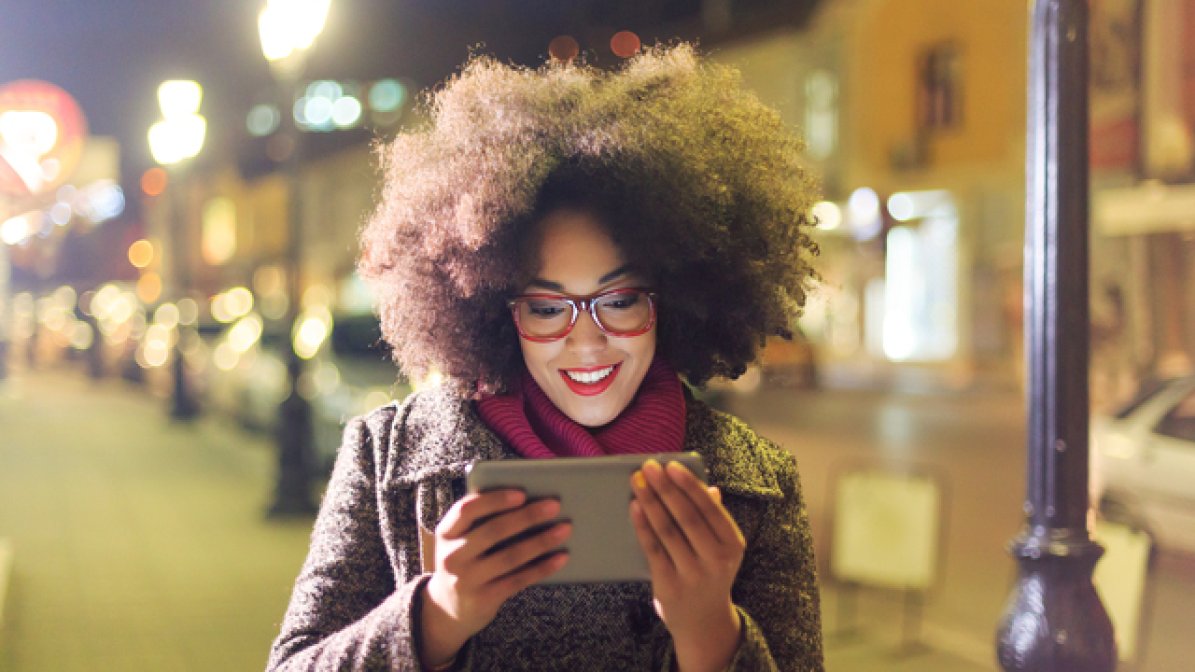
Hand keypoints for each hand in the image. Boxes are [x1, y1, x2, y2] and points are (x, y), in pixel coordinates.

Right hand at [419, 490, 570, 665]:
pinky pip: (518, 580)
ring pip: (510, 557)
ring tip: (564, 529)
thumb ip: (483, 521)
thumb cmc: (466, 560)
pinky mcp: (483, 600)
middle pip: (493, 531)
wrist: (449, 608)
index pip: (467, 510)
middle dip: (527, 517)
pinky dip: (542, 567)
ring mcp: (465, 581)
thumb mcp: (462, 540)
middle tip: (554, 506)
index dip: (494, 500)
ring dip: (541, 541)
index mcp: (446, 532)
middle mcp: (451, 556)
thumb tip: (531, 501)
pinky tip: (560, 557)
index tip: (522, 493)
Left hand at [630, 459, 744, 671]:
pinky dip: (643, 526)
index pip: (709, 508)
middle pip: (687, 517)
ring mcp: (693, 574)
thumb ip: (715, 518)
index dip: (689, 485)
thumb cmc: (710, 573)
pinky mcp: (670, 585)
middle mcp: (716, 560)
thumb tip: (708, 487)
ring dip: (651, 502)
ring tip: (637, 481)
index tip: (671, 465)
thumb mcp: (722, 548)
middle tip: (648, 467)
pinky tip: (634, 507)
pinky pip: (653, 549)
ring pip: (668, 531)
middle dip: (666, 489)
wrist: (704, 621)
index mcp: (733, 544)